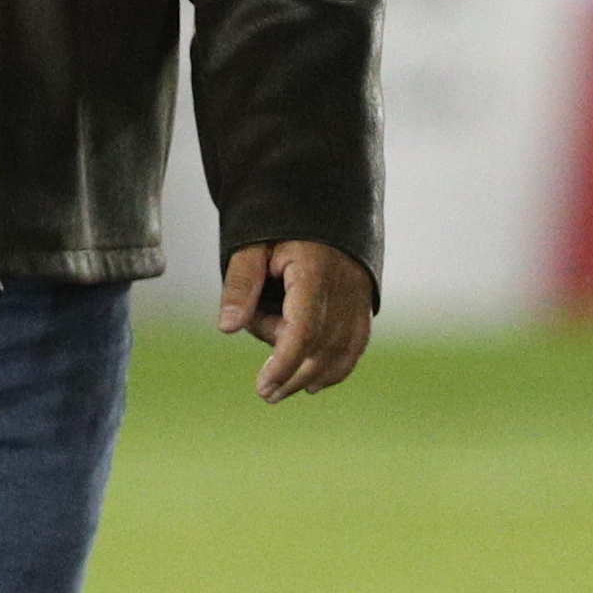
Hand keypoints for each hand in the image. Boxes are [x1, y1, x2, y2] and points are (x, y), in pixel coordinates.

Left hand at [217, 239, 373, 399]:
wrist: (322, 199)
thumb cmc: (281, 223)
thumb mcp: (251, 244)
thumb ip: (240, 284)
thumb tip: (227, 328)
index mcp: (314, 269)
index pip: (304, 328)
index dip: (285, 363)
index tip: (264, 386)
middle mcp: (343, 285)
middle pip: (322, 345)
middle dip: (293, 374)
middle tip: (265, 392)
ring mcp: (359, 294)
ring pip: (342, 349)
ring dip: (312, 375)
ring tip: (280, 390)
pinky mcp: (364, 302)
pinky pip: (356, 343)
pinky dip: (338, 368)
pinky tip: (314, 384)